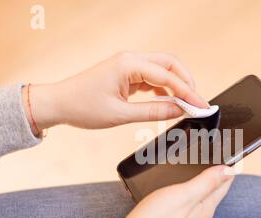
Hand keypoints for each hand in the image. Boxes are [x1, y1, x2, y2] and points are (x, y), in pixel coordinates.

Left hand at [23, 51, 208, 133]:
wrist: (58, 104)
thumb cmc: (82, 107)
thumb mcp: (121, 114)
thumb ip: (153, 112)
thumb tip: (179, 111)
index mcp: (129, 65)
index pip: (168, 77)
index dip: (188, 93)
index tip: (201, 106)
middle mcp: (131, 60)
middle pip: (170, 65)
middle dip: (187, 83)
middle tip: (197, 103)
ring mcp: (128, 66)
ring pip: (162, 70)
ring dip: (176, 86)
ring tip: (186, 106)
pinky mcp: (126, 74)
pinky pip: (152, 78)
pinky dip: (164, 90)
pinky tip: (169, 103)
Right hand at [82, 165, 234, 217]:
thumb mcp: (183, 196)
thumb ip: (206, 182)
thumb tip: (230, 170)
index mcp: (205, 209)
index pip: (224, 183)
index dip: (227, 166)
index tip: (228, 151)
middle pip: (212, 190)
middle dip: (214, 172)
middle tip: (213, 154)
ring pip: (197, 197)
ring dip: (198, 182)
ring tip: (197, 166)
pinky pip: (184, 205)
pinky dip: (184, 192)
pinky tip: (175, 188)